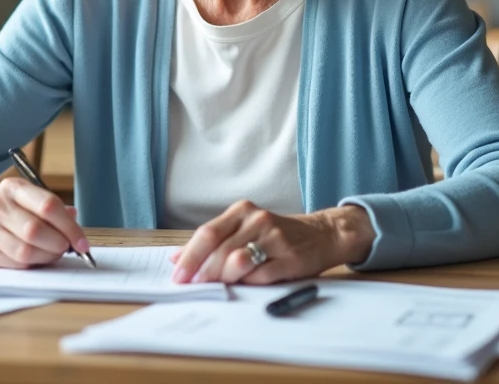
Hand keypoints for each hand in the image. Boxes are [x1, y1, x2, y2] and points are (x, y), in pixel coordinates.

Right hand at [0, 178, 90, 268]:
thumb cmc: (8, 207)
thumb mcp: (27, 197)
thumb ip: (51, 207)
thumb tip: (74, 219)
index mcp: (14, 188)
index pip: (48, 206)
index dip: (70, 227)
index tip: (83, 242)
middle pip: (36, 230)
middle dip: (59, 243)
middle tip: (68, 248)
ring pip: (26, 250)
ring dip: (48, 256)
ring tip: (54, 253)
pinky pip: (17, 263)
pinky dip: (34, 263)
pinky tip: (38, 258)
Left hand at [169, 200, 375, 284]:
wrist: (322, 234)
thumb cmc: (276, 235)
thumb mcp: (244, 229)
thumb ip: (213, 241)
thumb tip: (176, 257)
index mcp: (242, 211)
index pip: (207, 233)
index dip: (189, 256)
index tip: (178, 275)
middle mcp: (258, 220)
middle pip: (220, 250)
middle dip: (203, 272)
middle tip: (194, 287)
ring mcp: (275, 238)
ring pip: (237, 261)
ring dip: (222, 278)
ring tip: (217, 286)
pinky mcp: (291, 258)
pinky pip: (261, 275)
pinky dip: (247, 283)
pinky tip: (242, 286)